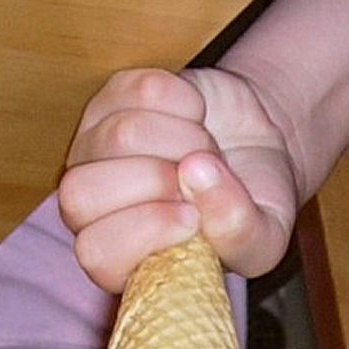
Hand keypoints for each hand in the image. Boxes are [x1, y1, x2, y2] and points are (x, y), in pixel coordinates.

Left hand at [58, 66, 301, 289]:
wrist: (257, 146)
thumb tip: (197, 174)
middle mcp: (92, 206)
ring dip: (184, 140)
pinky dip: (184, 101)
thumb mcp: (265, 237)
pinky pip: (140, 91)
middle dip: (157, 181)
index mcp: (120, 256)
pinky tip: (196, 118)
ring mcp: (95, 146)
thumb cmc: (251, 206)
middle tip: (197, 180)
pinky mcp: (114, 96)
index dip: (142, 232)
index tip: (192, 218)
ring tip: (206, 151)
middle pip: (82, 194)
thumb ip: (239, 231)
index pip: (95, 253)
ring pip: (121, 135)